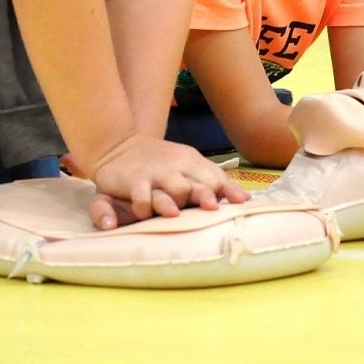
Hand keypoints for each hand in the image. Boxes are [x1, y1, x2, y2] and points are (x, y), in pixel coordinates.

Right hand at [85, 134, 248, 229]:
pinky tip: (144, 216)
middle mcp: (176, 167)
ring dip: (174, 203)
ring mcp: (155, 173)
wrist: (118, 146)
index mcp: (191, 162)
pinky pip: (142, 197)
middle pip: (197, 183)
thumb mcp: (186, 165)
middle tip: (212, 209)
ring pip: (172, 189)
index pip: (215, 176)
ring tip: (175, 214)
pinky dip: (144, 208)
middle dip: (205, 195)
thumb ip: (211, 179)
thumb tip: (246, 199)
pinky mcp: (134, 180)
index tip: (241, 203)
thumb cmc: (161, 163)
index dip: (228, 189)